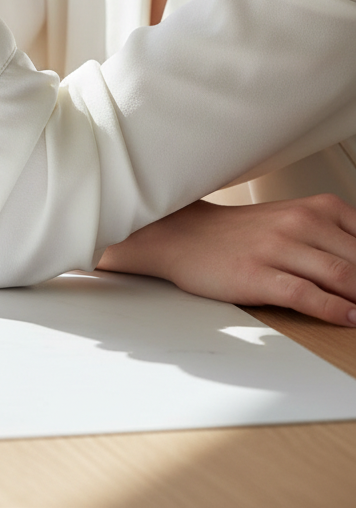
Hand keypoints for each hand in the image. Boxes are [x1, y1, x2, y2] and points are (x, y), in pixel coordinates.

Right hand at [98, 194, 355, 325]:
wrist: (187, 235)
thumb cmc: (243, 234)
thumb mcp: (296, 223)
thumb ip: (335, 242)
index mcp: (315, 207)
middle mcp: (299, 222)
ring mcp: (278, 247)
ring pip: (341, 275)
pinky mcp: (258, 274)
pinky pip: (307, 295)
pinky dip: (334, 310)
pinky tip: (348, 319)